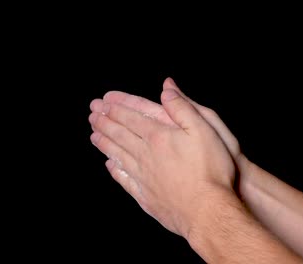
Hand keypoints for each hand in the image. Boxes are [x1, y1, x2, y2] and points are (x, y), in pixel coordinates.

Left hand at [89, 87, 235, 237]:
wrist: (207, 211)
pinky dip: (115, 170)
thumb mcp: (204, 130)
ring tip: (94, 136)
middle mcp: (146, 155)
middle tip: (92, 114)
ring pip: (119, 155)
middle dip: (105, 122)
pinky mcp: (146, 196)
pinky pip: (125, 179)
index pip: (132, 118)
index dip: (117, 108)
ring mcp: (144, 177)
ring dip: (105, 144)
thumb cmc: (210, 170)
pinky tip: (111, 165)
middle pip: (120, 135)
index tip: (103, 102)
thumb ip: (183, 108)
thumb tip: (166, 89)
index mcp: (159, 137)